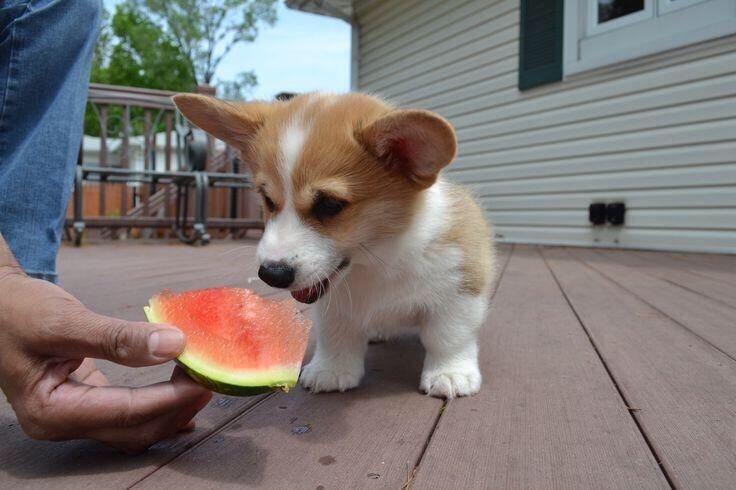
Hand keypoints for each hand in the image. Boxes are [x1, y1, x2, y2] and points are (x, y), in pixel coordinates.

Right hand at [0, 270, 211, 452]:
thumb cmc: (17, 310)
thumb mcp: (64, 320)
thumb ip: (118, 337)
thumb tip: (174, 344)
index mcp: (50, 411)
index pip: (125, 413)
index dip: (170, 398)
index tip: (204, 378)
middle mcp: (61, 422)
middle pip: (134, 430)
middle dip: (177, 408)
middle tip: (211, 378)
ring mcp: (73, 414)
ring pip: (134, 427)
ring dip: (171, 409)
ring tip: (202, 382)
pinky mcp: (85, 399)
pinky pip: (128, 413)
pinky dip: (158, 404)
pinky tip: (183, 396)